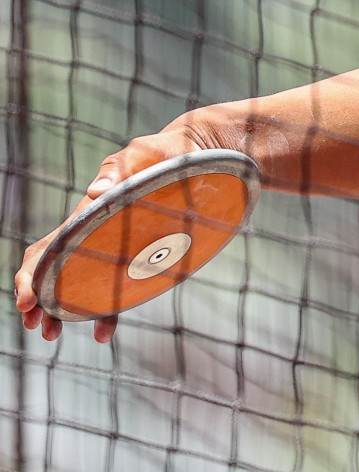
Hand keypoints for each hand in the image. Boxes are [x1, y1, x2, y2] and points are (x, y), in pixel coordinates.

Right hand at [14, 125, 209, 342]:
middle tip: (37, 326)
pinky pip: (118, 290)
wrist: (201, 156)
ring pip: (79, 286)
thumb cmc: (167, 153)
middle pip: (54, 272)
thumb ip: (121, 168)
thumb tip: (95, 190)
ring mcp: (117, 249)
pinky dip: (105, 313)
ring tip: (51, 335)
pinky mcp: (142, 257)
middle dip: (38, 301)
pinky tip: (102, 334)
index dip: (30, 275)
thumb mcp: (145, 154)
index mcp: (87, 216)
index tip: (26, 300)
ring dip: (61, 312)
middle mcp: (95, 236)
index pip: (46, 248)